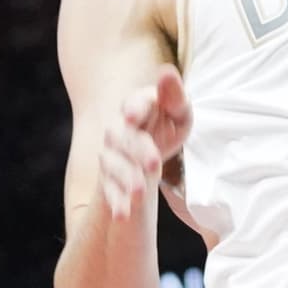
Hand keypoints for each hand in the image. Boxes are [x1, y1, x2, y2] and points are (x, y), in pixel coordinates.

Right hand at [99, 66, 191, 221]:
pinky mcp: (109, 178)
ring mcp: (111, 154)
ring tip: (141, 194)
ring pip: (114, 166)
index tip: (132, 117)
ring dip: (127, 179)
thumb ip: (174, 95)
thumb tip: (166, 72)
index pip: (134, 103)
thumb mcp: (178, 110)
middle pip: (124, 138)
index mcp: (138, 105)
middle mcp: (119, 129)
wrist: (148, 149)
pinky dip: (116, 202)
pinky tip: (123, 214)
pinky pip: (109, 190)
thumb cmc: (167, 122)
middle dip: (138, 151)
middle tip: (155, 164)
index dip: (134, 109)